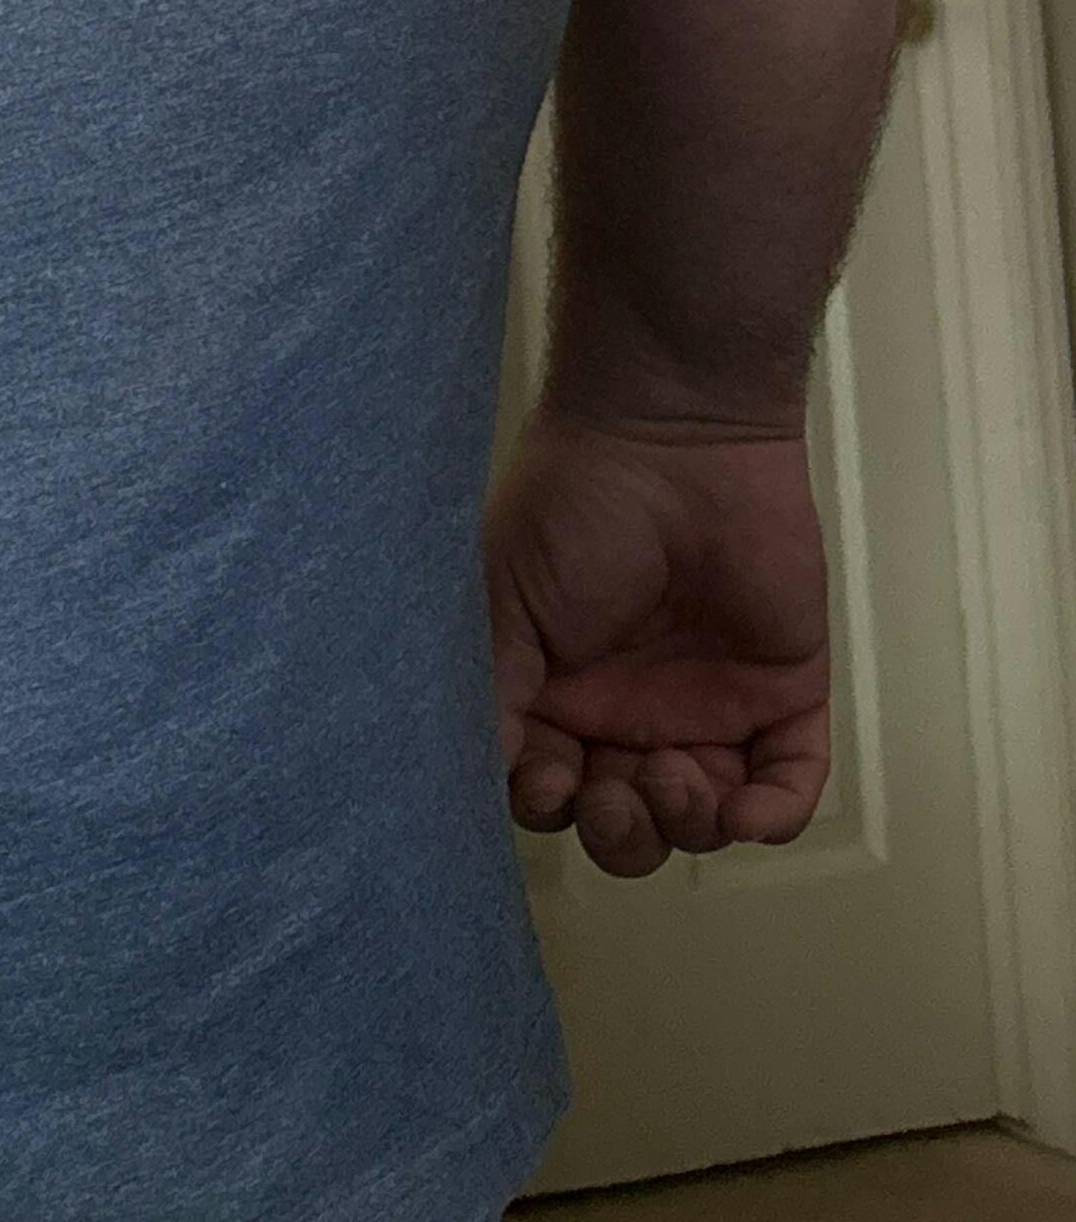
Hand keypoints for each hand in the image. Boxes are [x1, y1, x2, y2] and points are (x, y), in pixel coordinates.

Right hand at [482, 400, 831, 873]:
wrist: (674, 435)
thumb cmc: (576, 504)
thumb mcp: (506, 595)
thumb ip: (496, 690)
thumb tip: (482, 779)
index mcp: (559, 692)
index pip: (552, 789)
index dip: (551, 806)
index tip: (550, 780)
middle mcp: (630, 713)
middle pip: (627, 823)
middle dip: (621, 832)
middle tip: (614, 791)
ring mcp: (709, 708)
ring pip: (702, 820)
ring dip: (685, 823)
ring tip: (673, 772)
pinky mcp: (780, 696)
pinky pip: (785, 787)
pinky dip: (770, 816)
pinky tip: (741, 804)